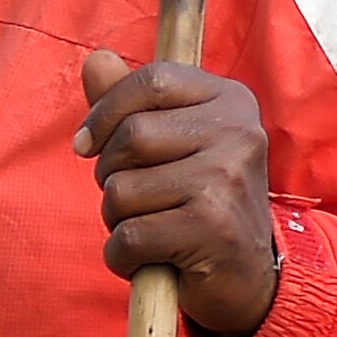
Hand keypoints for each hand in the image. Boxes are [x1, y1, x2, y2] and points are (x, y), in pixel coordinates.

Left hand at [74, 49, 278, 336]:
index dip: (105, 113)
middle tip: (138, 200)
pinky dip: (124, 257)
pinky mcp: (212, 228)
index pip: (151, 80)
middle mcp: (239, 133)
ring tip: (154, 229)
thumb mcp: (173, 144)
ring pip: (121, 190)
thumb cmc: (198, 203)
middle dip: (111, 176)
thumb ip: (132, 102)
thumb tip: (96, 58)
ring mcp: (227, 180)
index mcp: (231, 101)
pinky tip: (154, 259)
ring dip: (118, 221)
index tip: (86, 145)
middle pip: (130, 138)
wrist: (249, 277)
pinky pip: (128, 237)